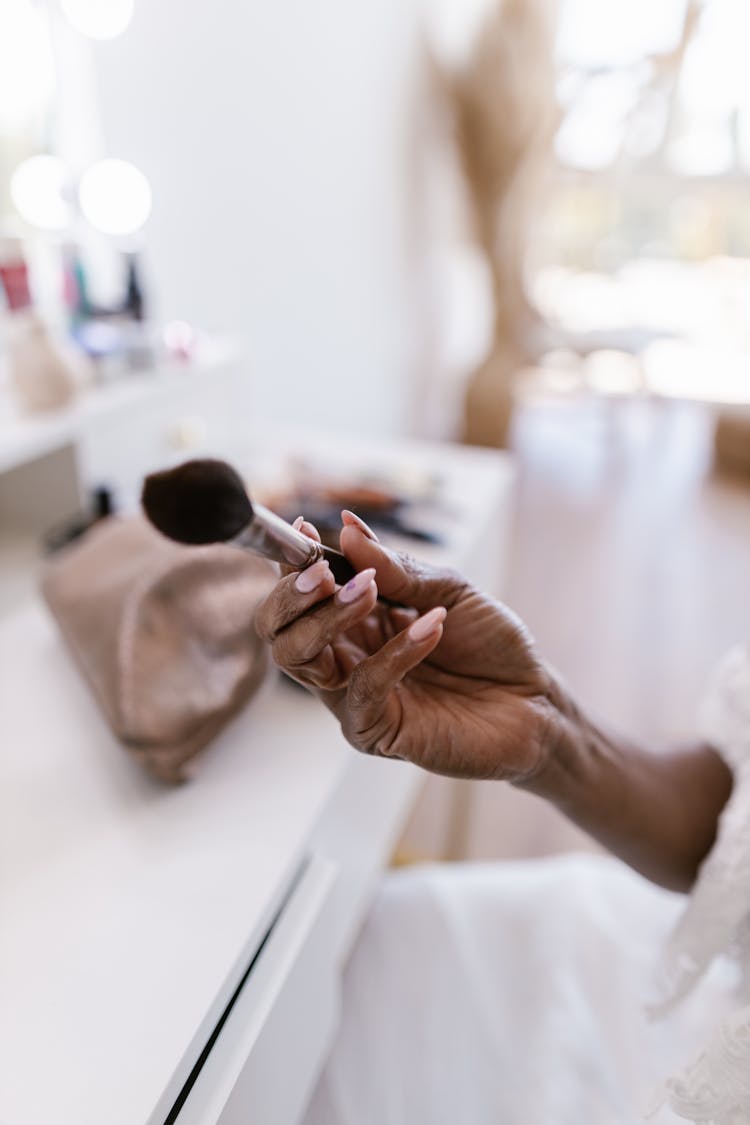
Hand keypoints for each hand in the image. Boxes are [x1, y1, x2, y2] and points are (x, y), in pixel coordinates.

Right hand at [255, 512, 561, 781]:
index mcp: (353, 620)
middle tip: (328, 572)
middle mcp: (343, 658)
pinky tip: (430, 628)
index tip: (302, 529)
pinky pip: (361, 690)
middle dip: (294, 595)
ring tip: (370, 589)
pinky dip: (393, 653)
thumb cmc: (491, 644)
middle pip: (278, 630)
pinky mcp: (375, 731)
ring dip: (329, 616)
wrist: (536, 700)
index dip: (291, 563)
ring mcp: (354, 696)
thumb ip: (397, 567)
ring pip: (299, 659)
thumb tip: (346, 528)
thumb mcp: (449, 590)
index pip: (298, 595)